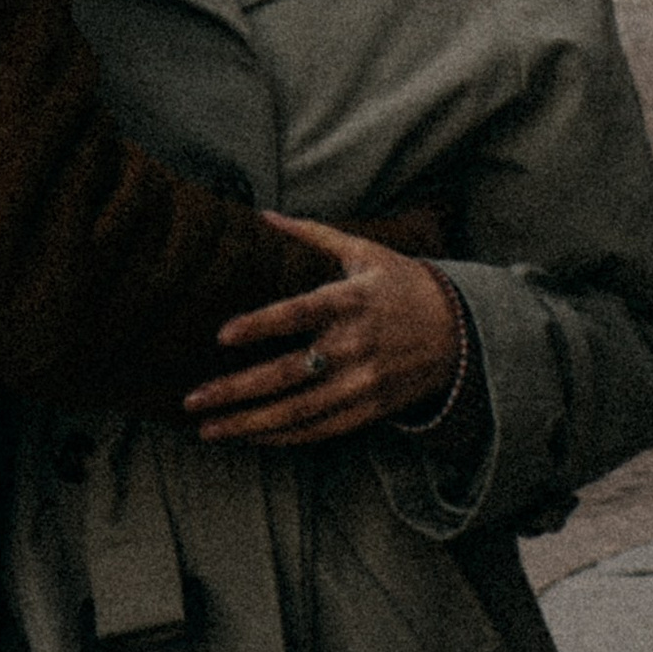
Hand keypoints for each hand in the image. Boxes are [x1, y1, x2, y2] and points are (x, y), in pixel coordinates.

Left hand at [184, 213, 463, 448]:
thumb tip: (263, 215)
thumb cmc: (403, 284)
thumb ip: (313, 235)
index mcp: (351, 301)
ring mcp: (362, 384)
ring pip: (297, 412)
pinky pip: (317, 430)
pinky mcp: (368, 411)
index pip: (299, 313)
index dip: (261, 325)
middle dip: (236, 390)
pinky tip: (248, 436)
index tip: (221, 335)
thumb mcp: (365, 252)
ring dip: (248, 424)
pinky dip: (280, 436)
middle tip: (191, 400)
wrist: (461, 333)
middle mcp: (354, 346)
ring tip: (207, 429)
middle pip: (287, 373)